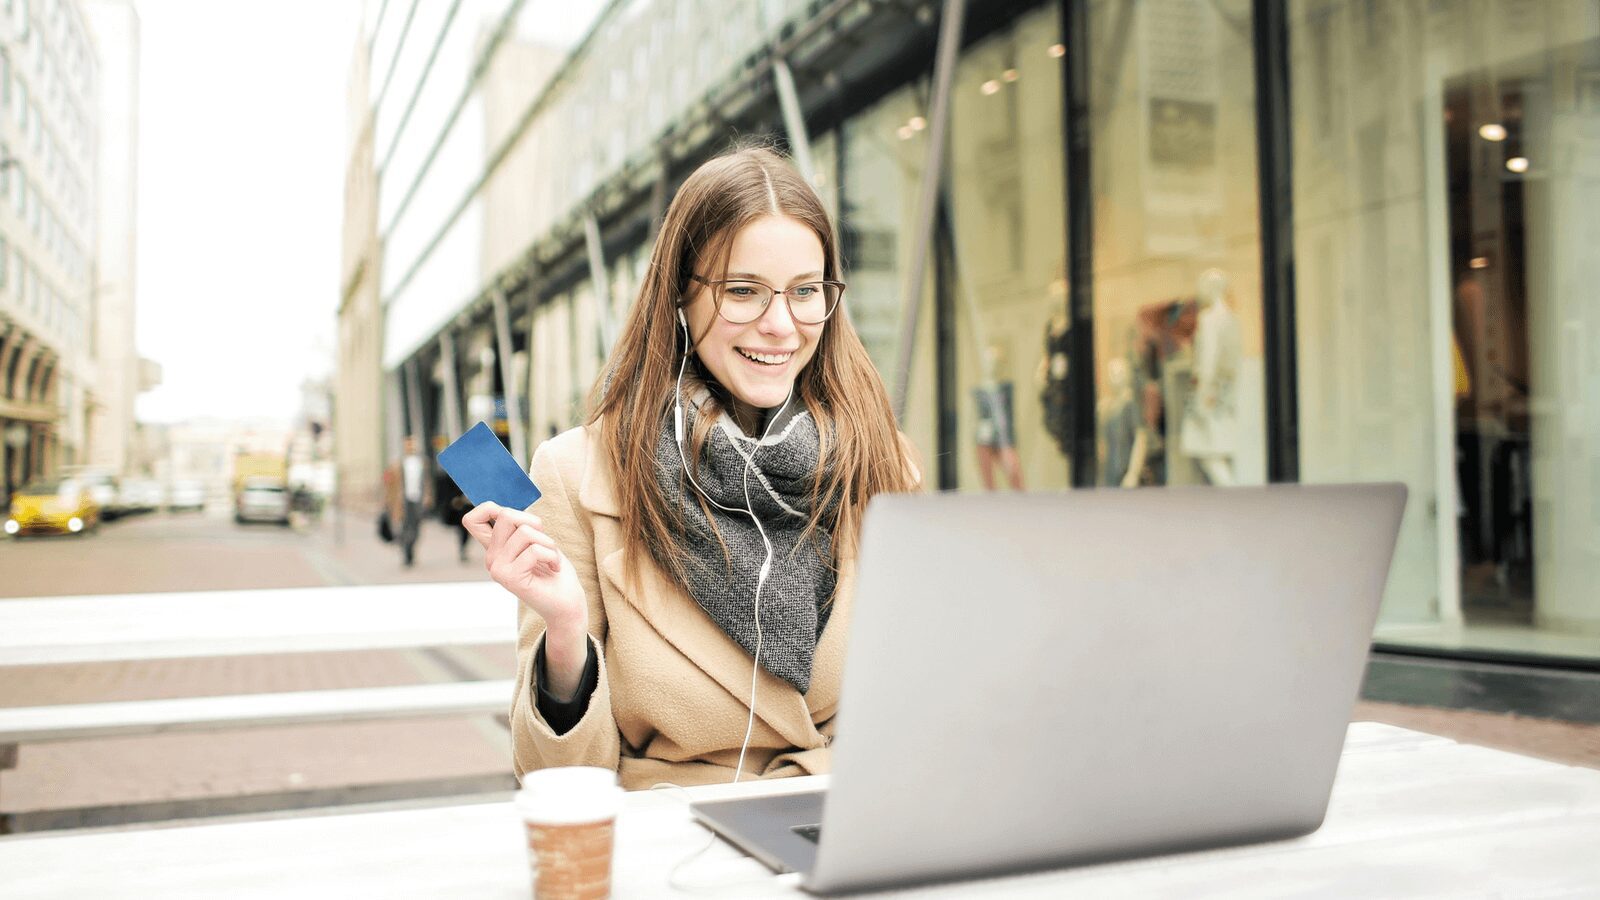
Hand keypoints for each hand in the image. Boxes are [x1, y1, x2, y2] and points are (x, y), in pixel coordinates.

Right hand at [461, 502, 586, 635]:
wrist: (566, 603)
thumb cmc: (554, 570)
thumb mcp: (537, 540)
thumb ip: (520, 526)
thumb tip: (507, 509)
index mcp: (496, 548)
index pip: (472, 520)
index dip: (489, 508)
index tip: (516, 521)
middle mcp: (492, 558)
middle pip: (506, 515)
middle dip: (534, 522)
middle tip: (544, 543)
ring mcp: (498, 569)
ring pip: (524, 532)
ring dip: (548, 542)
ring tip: (551, 558)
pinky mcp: (509, 578)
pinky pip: (534, 550)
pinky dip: (552, 556)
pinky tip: (554, 568)